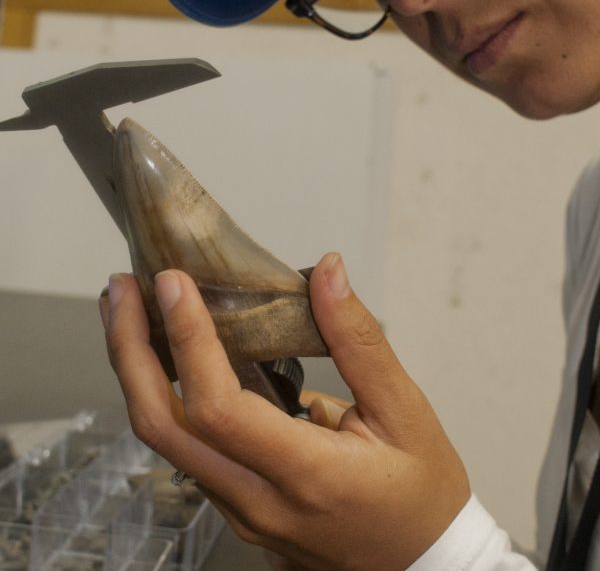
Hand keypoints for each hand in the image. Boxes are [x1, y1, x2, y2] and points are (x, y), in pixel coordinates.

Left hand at [99, 253, 469, 570]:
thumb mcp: (405, 409)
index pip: (219, 408)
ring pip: (165, 441)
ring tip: (128, 310)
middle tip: (120, 290)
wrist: (422, 566)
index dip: (188, 340)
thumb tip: (327, 271)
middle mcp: (259, 503)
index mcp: (307, 475)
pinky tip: (162, 355)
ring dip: (136, 371)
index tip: (174, 283)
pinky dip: (162, 394)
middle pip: (164, 428)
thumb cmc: (420, 492)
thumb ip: (359, 339)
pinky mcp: (237, 509)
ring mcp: (241, 513)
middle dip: (130, 351)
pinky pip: (185, 449)